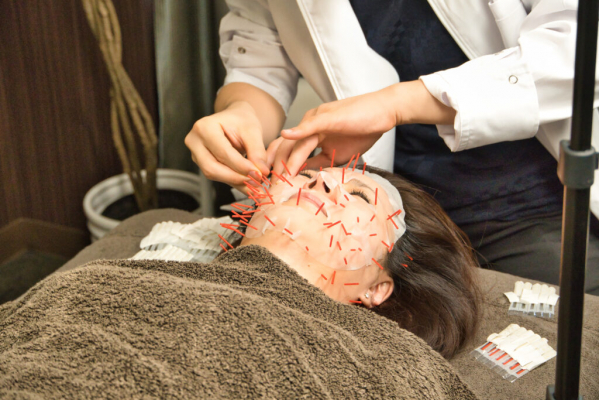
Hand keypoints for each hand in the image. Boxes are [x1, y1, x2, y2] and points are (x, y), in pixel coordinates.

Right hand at [185, 101, 270, 194]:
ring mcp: (195, 153)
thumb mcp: (253, 131)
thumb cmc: (242, 120)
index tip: (258, 174)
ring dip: (234, 181)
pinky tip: (246, 182)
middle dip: (235, 177)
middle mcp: (194, 140)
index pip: (223, 153)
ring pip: (212, 174)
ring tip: (253, 183)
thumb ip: (257, 151)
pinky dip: (232, 181)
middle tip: (256, 182)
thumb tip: (262, 172)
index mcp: (205, 127)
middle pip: (212, 168)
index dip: (241, 166)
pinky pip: (216, 176)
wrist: (234, 118)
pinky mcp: (201, 162)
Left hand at [268, 80, 455, 177]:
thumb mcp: (339, 154)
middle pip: (286, 147)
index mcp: (311, 134)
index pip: (289, 151)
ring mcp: (318, 119)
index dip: (279, 167)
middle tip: (269, 186)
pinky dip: (297, 132)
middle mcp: (310, 124)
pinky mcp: (328, 117)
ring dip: (285, 159)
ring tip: (278, 176)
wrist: (385, 111)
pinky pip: (309, 125)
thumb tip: (306, 176)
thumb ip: (320, 162)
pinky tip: (286, 137)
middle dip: (276, 167)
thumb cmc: (365, 129)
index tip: (273, 185)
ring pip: (295, 142)